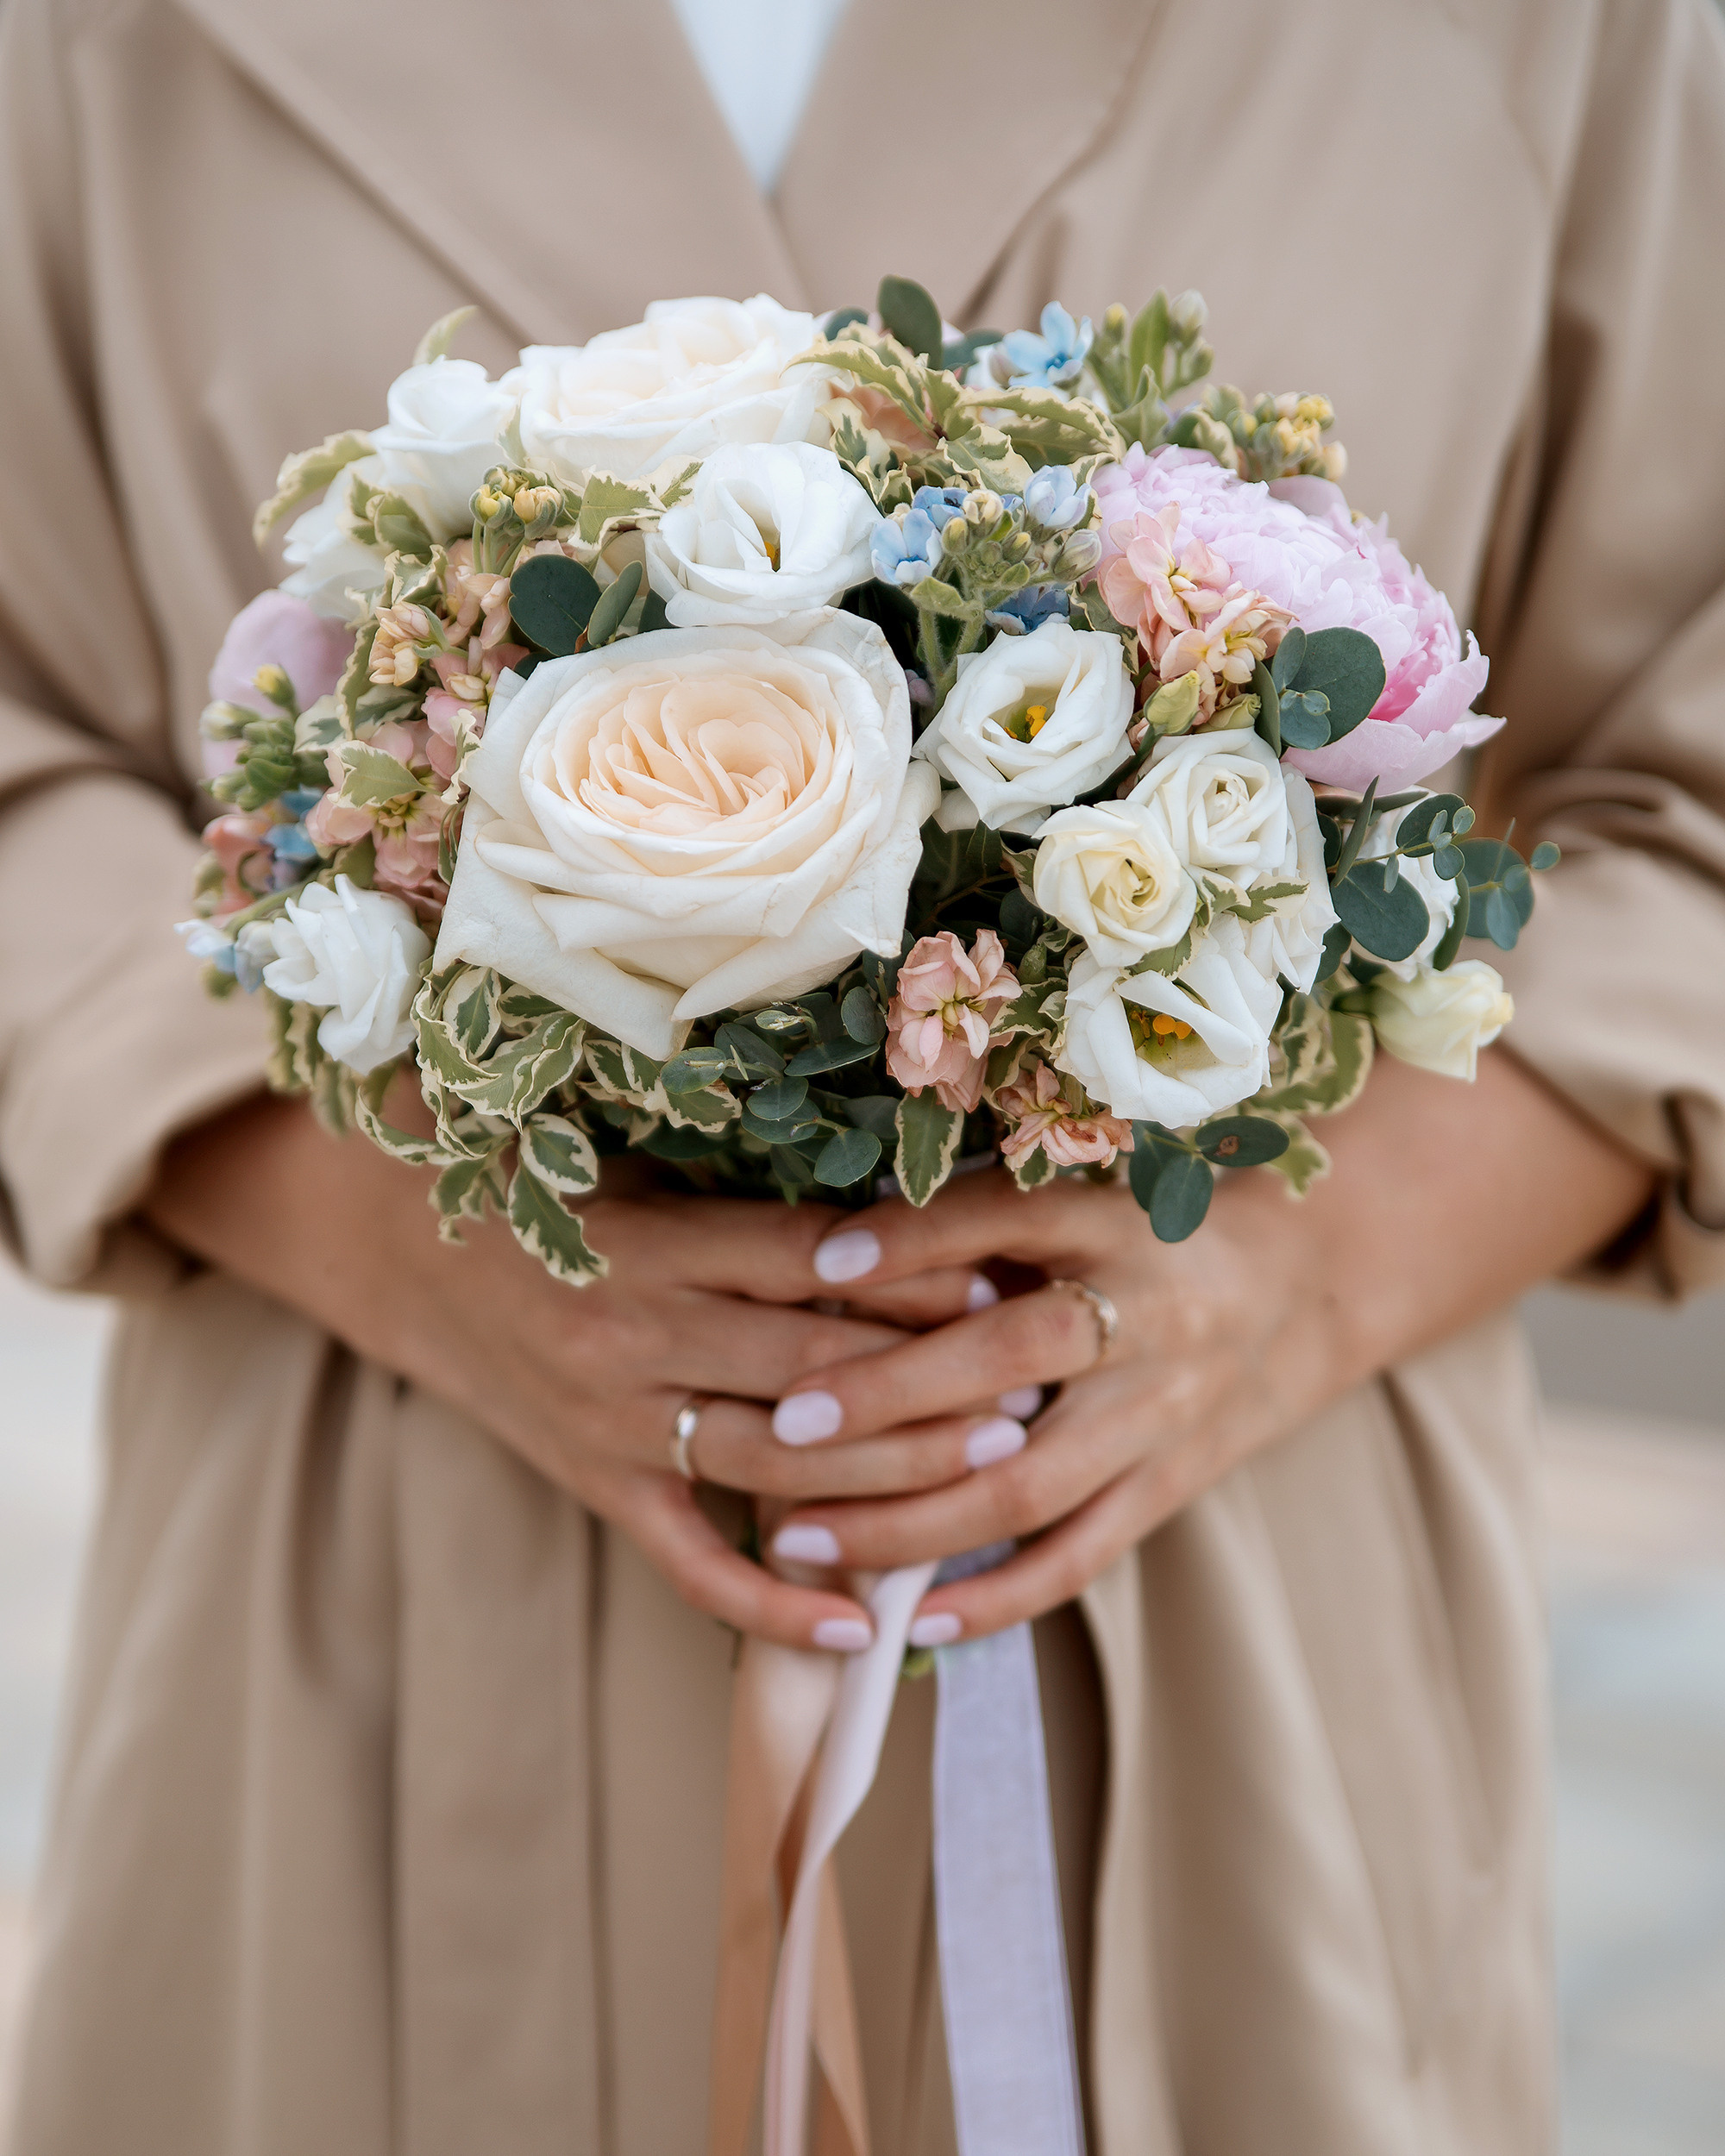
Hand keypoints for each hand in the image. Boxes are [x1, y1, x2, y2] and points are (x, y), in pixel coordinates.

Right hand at [143, 1092, 1000, 1652]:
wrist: (397, 1245)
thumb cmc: (533, 1178)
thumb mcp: (628, 1152)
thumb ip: (745, 1178)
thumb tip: (901, 1186)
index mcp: (648, 1240)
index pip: (806, 1261)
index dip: (911, 1273)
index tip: (1005, 1270)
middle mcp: (631, 1338)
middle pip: (810, 1372)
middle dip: (932, 1382)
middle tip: (1037, 1381)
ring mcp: (613, 1426)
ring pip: (775, 1469)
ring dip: (890, 1478)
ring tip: (994, 1468)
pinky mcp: (598, 1486)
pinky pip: (692, 1563)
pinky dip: (772, 1604)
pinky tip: (858, 1626)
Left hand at [753, 1049, 1655, 1642]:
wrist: (1300, 1282)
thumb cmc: (1146, 1225)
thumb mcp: (1082, 1189)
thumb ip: (978, 1215)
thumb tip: (825, 1244)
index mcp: (1114, 1218)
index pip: (1007, 1220)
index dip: (916, 1239)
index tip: (821, 1259)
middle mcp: (1144, 1313)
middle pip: (1014, 1356)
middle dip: (894, 1392)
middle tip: (789, 1420)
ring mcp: (1160, 1411)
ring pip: (1030, 1481)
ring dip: (910, 1519)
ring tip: (799, 1535)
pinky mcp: (1168, 1485)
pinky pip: (1077, 1555)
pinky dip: (993, 1596)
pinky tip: (906, 1619)